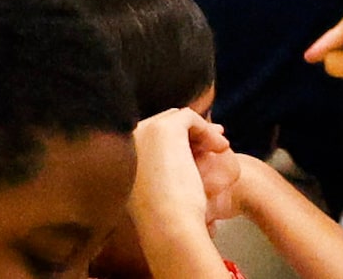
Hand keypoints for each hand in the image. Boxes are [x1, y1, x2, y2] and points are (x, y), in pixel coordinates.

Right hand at [132, 108, 233, 231]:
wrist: (167, 226)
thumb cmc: (163, 218)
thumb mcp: (153, 193)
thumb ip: (154, 175)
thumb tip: (171, 167)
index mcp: (121, 157)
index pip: (151, 138)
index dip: (178, 142)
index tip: (200, 149)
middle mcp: (129, 139)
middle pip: (163, 125)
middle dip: (190, 132)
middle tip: (215, 142)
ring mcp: (144, 130)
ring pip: (176, 119)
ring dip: (200, 131)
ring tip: (221, 146)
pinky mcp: (164, 128)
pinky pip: (189, 117)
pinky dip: (206, 129)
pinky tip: (220, 147)